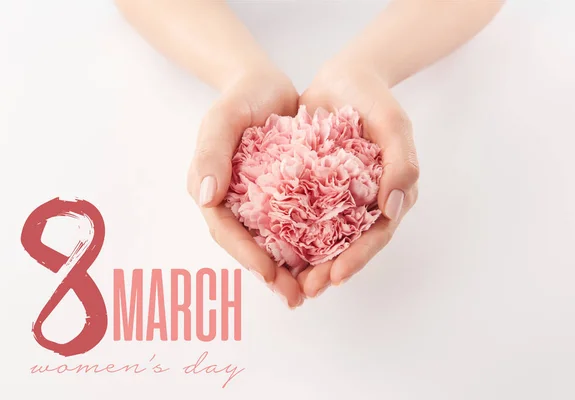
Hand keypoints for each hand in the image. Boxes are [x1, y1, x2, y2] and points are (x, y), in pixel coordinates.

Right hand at [187, 66, 304, 308]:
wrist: (266, 85)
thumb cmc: (241, 96)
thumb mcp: (223, 118)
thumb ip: (211, 152)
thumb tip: (205, 197)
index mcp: (211, 190)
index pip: (225, 231)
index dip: (245, 255)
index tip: (269, 274)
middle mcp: (233, 202)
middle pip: (249, 245)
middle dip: (270, 274)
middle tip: (295, 297)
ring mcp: (257, 202)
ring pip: (271, 242)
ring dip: (290, 268)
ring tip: (313, 289)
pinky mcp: (281, 196)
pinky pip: (292, 225)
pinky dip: (306, 244)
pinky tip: (326, 259)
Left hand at [297, 61, 419, 296]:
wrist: (343, 79)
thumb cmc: (375, 98)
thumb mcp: (394, 124)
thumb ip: (402, 163)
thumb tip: (393, 208)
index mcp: (390, 195)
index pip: (375, 235)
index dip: (358, 258)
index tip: (336, 276)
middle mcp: (365, 203)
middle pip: (348, 245)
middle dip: (328, 270)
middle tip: (305, 290)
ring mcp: (339, 199)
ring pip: (324, 238)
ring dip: (308, 263)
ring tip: (287, 283)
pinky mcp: (314, 190)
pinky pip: (302, 217)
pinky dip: (290, 236)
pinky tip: (272, 251)